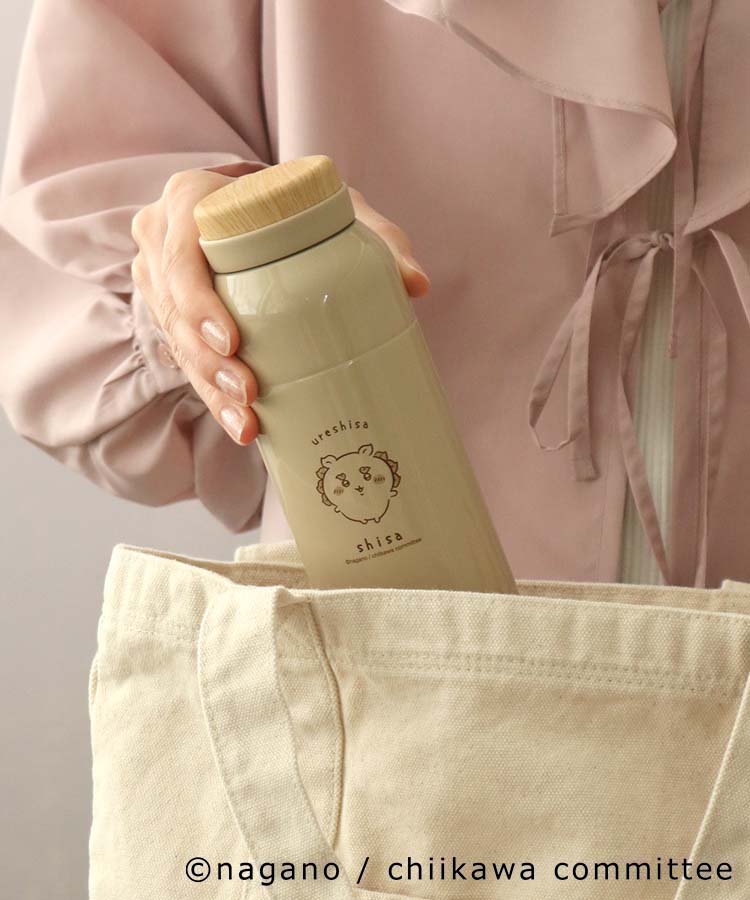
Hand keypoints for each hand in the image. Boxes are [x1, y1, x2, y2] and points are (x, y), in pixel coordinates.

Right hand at [131, 170, 429, 445]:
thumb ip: (379, 237)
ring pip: (175, 341)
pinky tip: (242, 425)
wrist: (264, 211)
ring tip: (248, 421)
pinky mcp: (172, 315)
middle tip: (250, 392)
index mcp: (193, 197)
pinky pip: (183, 358)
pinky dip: (212, 396)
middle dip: (207, 359)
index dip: (197, 300)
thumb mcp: (338, 208)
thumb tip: (417, 285)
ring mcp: (161, 280)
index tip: (232, 340)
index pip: (181, 251)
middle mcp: (164, 237)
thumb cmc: (299, 206)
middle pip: (173, 307)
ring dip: (210, 388)